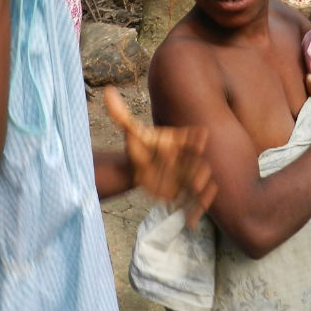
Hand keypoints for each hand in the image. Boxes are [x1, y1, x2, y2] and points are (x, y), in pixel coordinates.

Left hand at [104, 87, 216, 227]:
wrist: (138, 168)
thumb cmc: (138, 146)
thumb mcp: (130, 131)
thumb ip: (121, 114)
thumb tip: (107, 91)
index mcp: (180, 140)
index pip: (194, 138)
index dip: (196, 139)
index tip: (199, 140)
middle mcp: (189, 155)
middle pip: (201, 161)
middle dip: (201, 168)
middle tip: (198, 176)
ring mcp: (190, 172)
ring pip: (203, 180)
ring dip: (203, 188)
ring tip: (197, 196)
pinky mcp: (187, 187)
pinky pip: (199, 196)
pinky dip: (199, 207)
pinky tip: (193, 218)